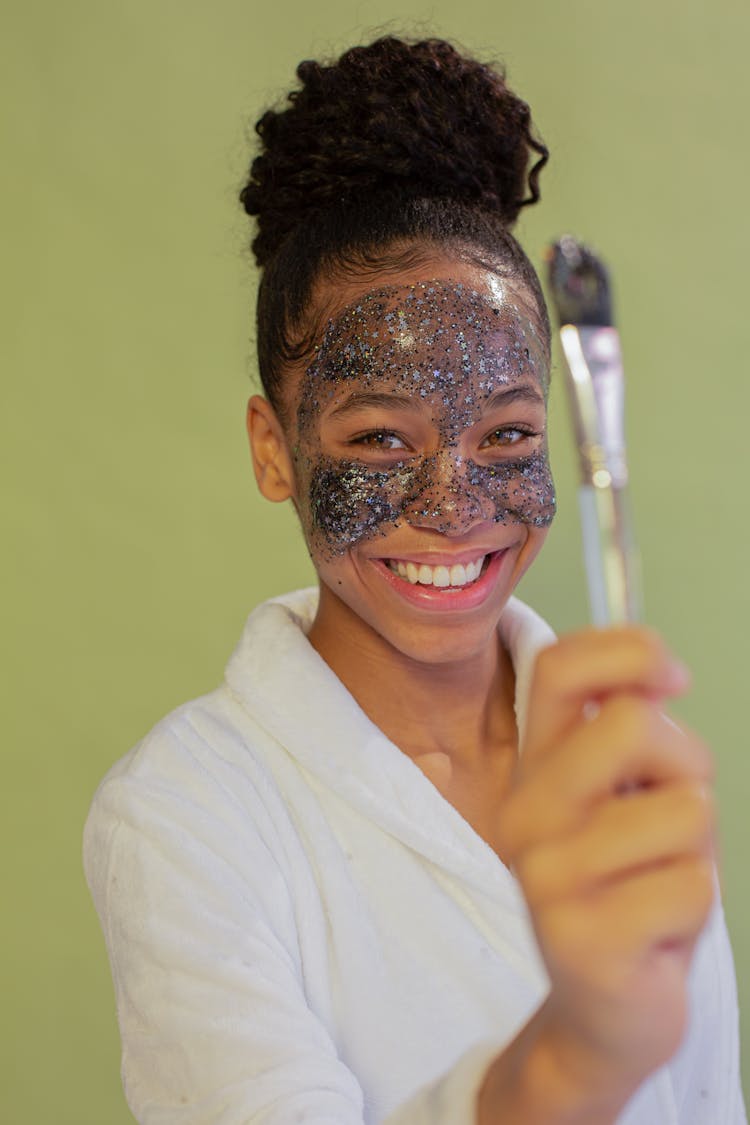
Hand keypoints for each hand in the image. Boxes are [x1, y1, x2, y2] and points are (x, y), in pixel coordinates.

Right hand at [496, 627, 715, 1108]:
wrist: (603, 1010)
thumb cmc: (629, 889)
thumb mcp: (627, 800)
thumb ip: (632, 737)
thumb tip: (657, 679)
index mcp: (536, 769)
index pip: (559, 667)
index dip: (628, 649)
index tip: (672, 681)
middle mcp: (527, 812)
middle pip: (633, 723)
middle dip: (684, 763)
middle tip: (670, 816)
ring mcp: (547, 877)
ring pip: (684, 810)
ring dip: (697, 850)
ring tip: (659, 882)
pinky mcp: (583, 937)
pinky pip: (692, 885)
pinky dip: (696, 907)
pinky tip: (657, 930)